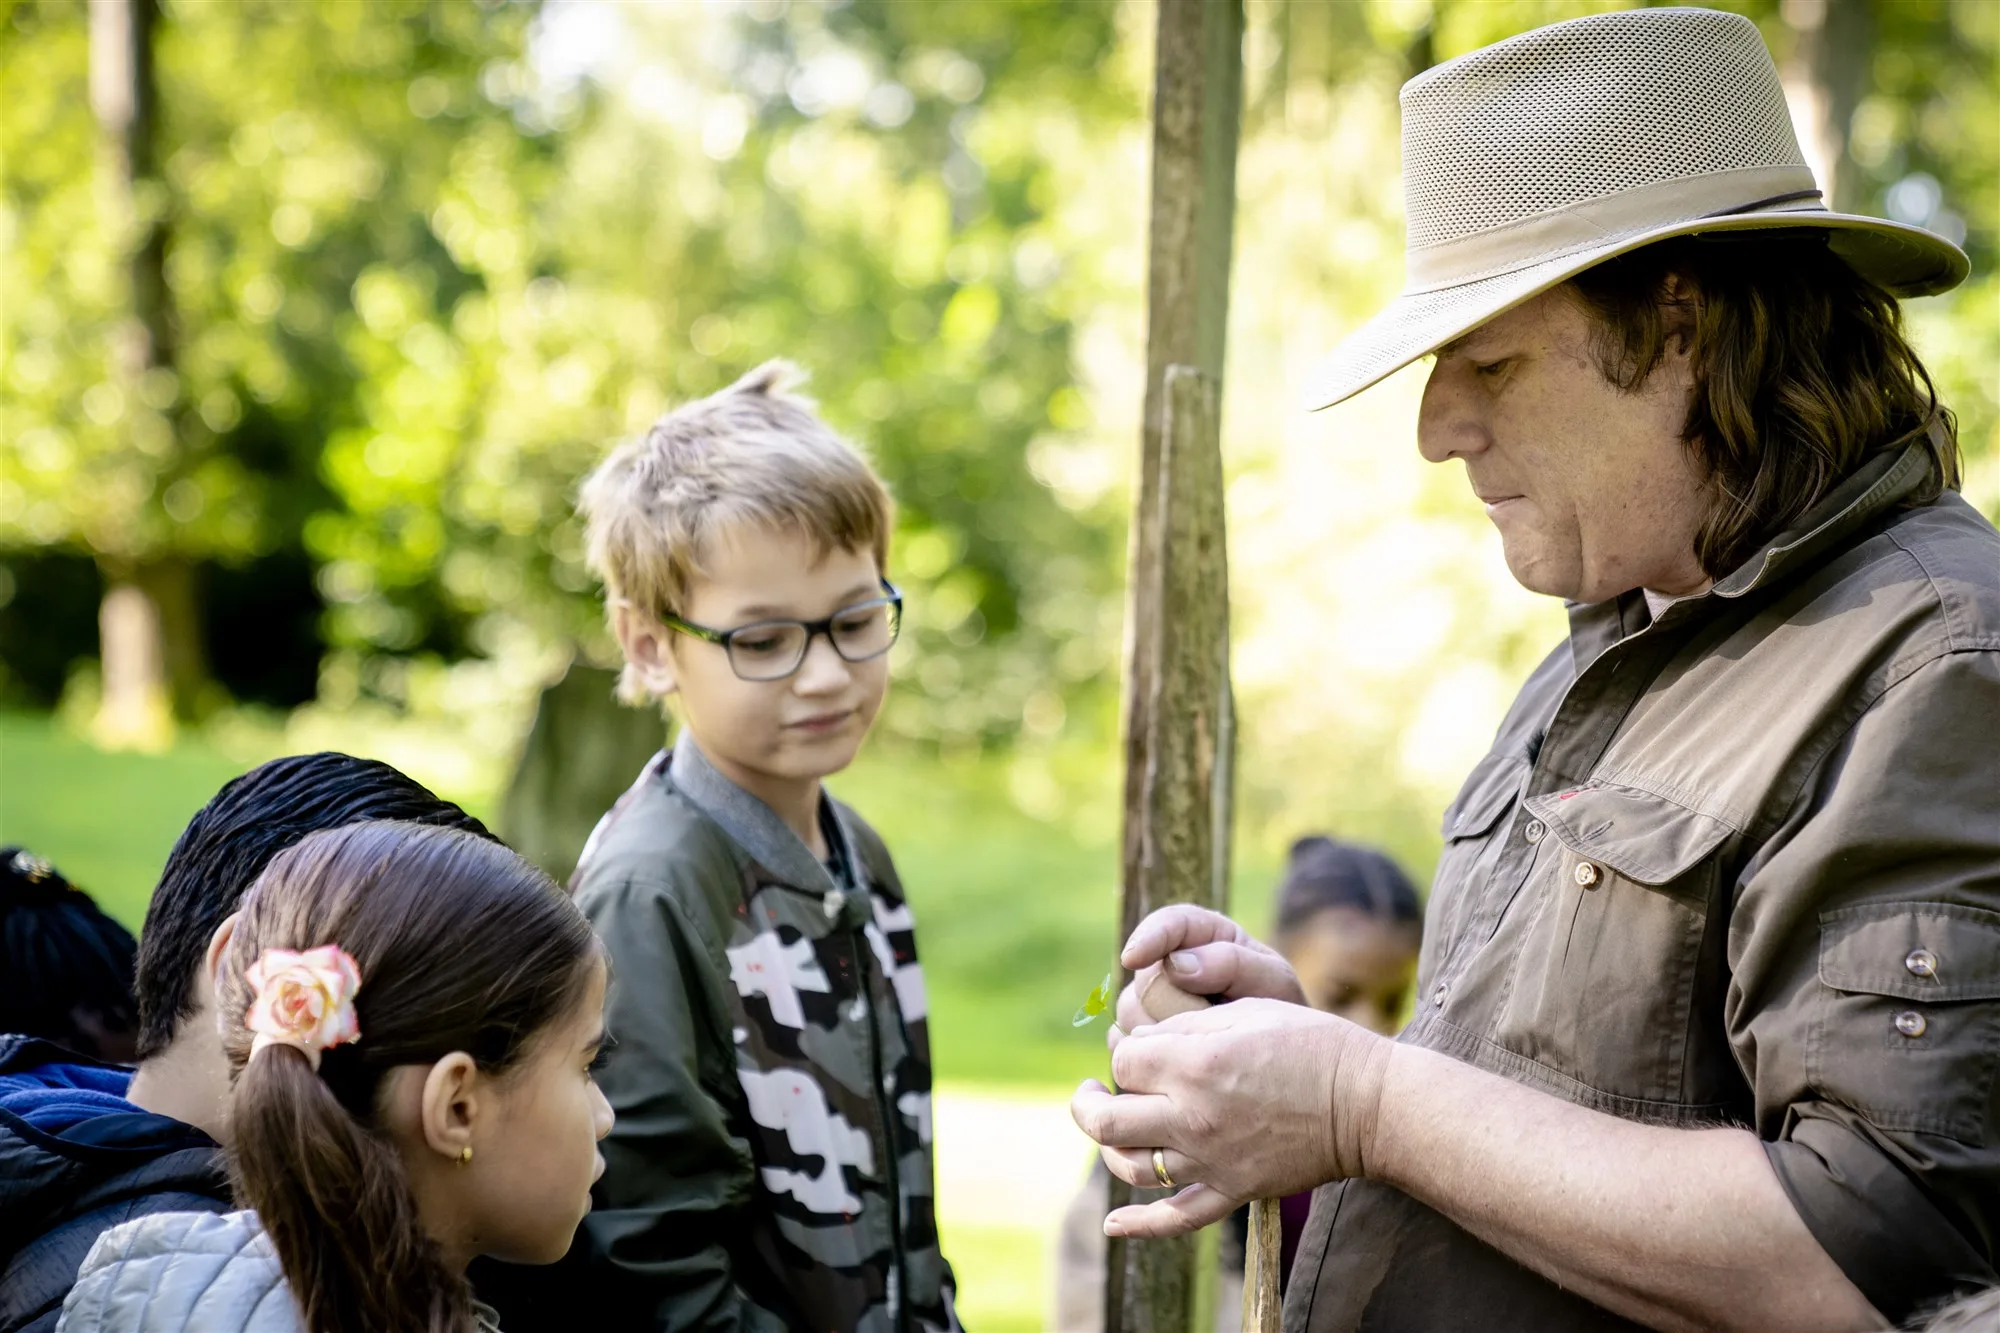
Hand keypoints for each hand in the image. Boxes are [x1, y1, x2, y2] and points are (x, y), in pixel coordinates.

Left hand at [1072, 999, 1390, 1238]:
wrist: (1363, 1101)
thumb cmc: (1310, 1043)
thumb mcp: (1246, 1010)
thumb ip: (1186, 1025)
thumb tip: (1140, 1040)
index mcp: (1195, 1063)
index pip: (1123, 1062)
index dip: (1126, 1050)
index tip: (1141, 1045)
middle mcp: (1193, 1115)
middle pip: (1106, 1119)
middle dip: (1089, 1102)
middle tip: (1091, 1090)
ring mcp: (1210, 1159)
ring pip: (1130, 1167)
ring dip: (1107, 1149)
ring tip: (1109, 1128)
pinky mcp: (1232, 1190)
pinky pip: (1175, 1218)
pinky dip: (1138, 1226)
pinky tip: (1113, 1224)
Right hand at [1108, 906, 1305, 1044]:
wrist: (1283, 1059)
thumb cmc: (1282, 1011)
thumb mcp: (1272, 983)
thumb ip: (1232, 964)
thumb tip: (1175, 963)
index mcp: (1204, 934)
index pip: (1167, 923)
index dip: (1148, 937)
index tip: (1133, 958)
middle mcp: (1170, 962)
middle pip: (1147, 978)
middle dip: (1177, 1006)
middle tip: (1217, 1027)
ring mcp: (1151, 1000)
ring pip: (1131, 1013)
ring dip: (1165, 1034)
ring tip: (1208, 1046)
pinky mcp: (1140, 1034)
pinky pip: (1126, 1043)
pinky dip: (1150, 1055)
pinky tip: (1182, 1063)